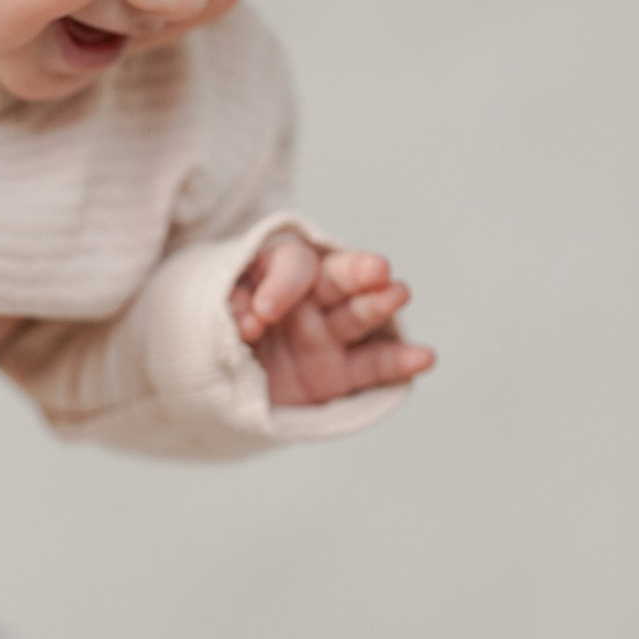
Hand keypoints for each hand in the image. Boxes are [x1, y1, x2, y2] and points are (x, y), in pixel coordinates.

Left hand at [231, 233, 433, 411]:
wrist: (215, 371)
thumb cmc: (220, 324)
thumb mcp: (215, 304)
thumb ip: (233, 305)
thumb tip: (249, 320)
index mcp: (282, 271)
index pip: (292, 264)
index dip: (281, 286)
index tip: (261, 314)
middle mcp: (313, 299)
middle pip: (340, 278)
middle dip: (358, 272)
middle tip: (376, 270)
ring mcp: (329, 336)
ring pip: (359, 316)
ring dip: (380, 305)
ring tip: (397, 294)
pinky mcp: (339, 374)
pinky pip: (373, 366)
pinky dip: (400, 364)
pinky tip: (424, 357)